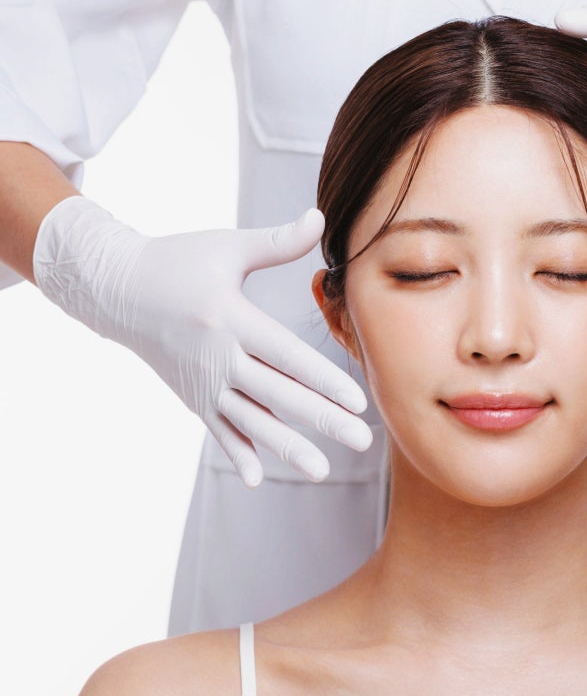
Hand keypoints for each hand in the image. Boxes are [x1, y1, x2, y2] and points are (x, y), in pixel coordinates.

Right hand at [34, 199, 371, 486]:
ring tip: (321, 470)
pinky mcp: (192, 395)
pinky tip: (258, 479)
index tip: (357, 401)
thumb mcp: (226, 247)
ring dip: (286, 447)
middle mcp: (218, 356)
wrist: (115, 289)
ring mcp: (203, 381)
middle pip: (279, 394)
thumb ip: (277, 243)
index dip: (323, 380)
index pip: (287, 356)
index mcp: (231, 318)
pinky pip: (217, 429)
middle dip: (323, 419)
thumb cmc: (177, 261)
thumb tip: (319, 216)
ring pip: (251, 421)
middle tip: (362, 441)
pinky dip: (236, 453)